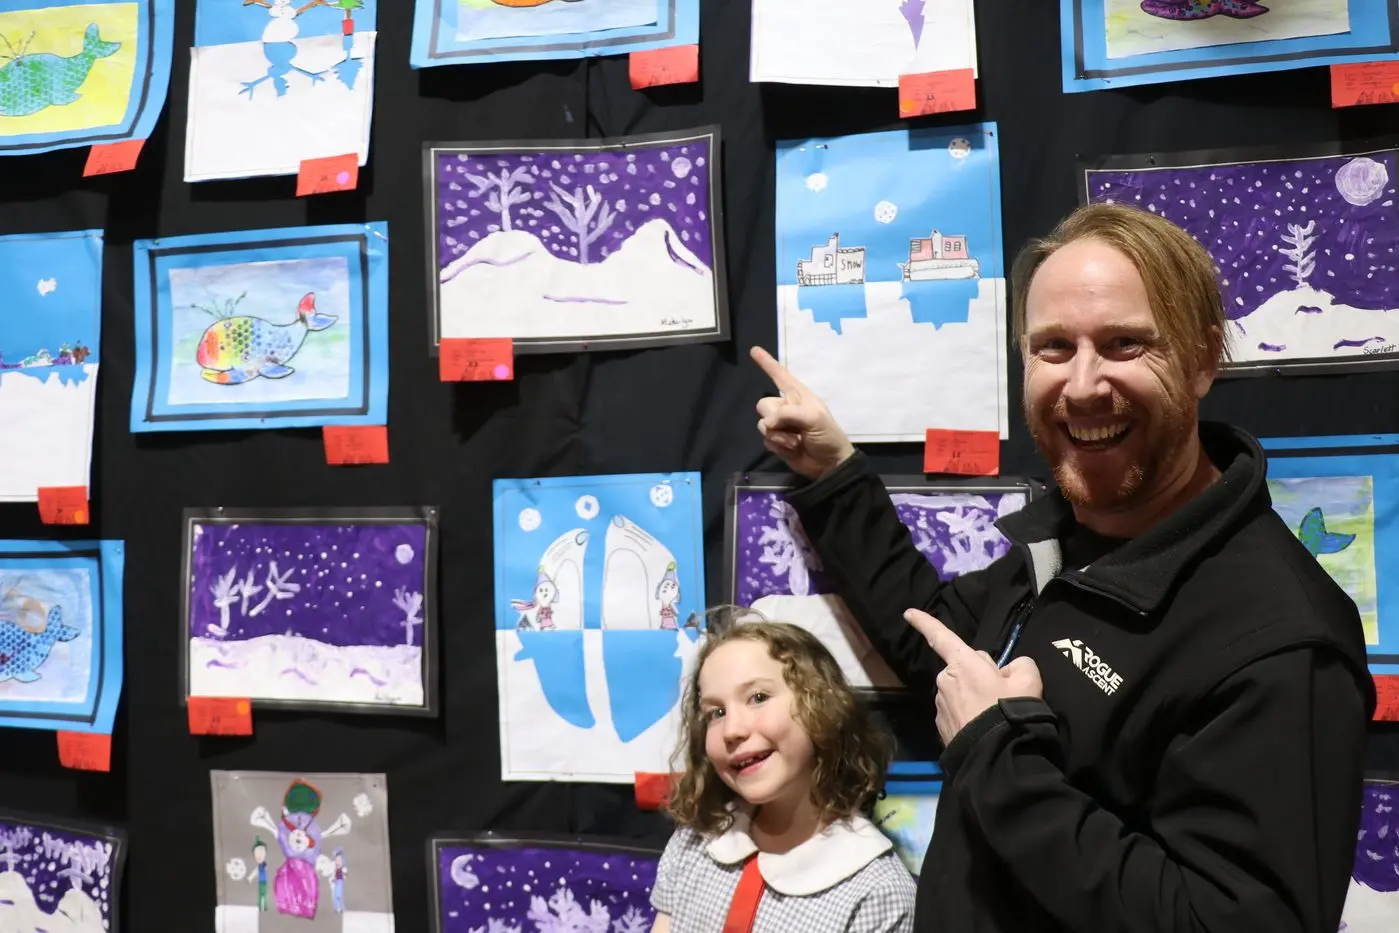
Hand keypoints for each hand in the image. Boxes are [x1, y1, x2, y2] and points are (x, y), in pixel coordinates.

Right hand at [750, 346, 854, 479]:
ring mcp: (780, 425)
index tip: (754, 350)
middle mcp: (787, 407)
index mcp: (798, 396)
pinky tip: (792, 449)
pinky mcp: (776, 441)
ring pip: (762, 424)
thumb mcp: (813, 418)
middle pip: (763, 404)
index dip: (767, 363)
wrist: (829, 464)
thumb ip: (789, 413)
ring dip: (779, 435)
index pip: (780, 375)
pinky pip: (765, 438)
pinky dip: (777, 445)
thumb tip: (767, 422)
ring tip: (796, 441)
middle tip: (794, 428)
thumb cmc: (827, 436)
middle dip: (775, 417)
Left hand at [904, 608, 1042, 745]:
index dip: (925, 622)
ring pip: (959, 691)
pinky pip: (955, 711)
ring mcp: (940, 705)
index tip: (908, 612)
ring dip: (973, 697)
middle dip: (977, 675)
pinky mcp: (940, 726)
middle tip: (1000, 693)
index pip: (941, 636)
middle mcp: (945, 680)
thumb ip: (1019, 664)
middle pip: (962, 669)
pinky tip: (982, 727)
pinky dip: (967, 715)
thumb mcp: (1029, 680)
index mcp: (963, 664)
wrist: (996, 756)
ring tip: (993, 714)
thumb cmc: (1010, 712)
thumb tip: (1007, 670)